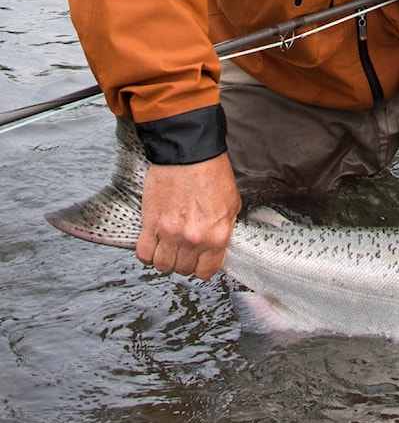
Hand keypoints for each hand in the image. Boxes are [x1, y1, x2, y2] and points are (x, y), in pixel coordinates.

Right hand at [136, 151, 241, 279]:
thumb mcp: (231, 203)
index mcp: (217, 235)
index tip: (199, 260)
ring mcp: (170, 233)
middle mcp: (194, 239)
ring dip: (164, 259)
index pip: (207, 271)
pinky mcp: (151, 223)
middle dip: (183, 261)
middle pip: (183, 269)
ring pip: (162, 265)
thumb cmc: (211, 172)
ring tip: (167, 247)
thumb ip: (224, 228)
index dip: (202, 267)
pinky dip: (147, 253)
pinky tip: (153, 244)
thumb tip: (217, 243)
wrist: (189, 151)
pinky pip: (143, 253)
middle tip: (183, 249)